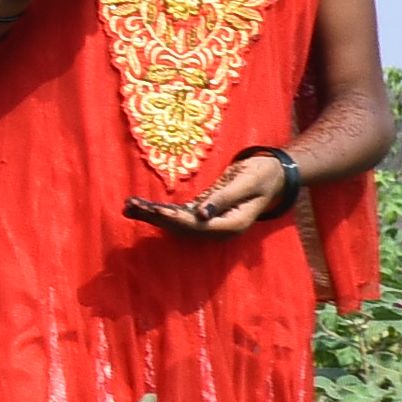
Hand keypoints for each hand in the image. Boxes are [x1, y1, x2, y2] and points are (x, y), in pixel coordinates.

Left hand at [126, 151, 293, 239]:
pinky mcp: (203, 213)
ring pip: (177, 222)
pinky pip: (179, 214)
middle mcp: (219, 228)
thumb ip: (225, 198)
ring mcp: (210, 222)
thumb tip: (202, 214)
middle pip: (182, 227)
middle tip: (130, 207)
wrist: (273, 173)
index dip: (174, 219)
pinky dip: (159, 210)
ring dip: (152, 215)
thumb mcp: (247, 183)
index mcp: (232, 225)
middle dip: (155, 218)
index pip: (197, 226)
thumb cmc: (263, 175)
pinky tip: (139, 206)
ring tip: (128, 206)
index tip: (153, 210)